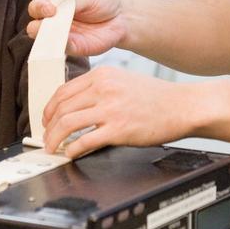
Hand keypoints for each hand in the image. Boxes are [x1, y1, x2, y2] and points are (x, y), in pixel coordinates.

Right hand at [27, 0, 127, 56]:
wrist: (121, 17)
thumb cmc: (102, 1)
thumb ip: (69, 0)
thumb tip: (55, 11)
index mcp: (53, 3)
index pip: (36, 7)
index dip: (39, 8)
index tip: (50, 10)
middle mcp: (54, 21)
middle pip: (34, 27)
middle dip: (39, 28)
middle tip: (49, 25)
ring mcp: (62, 36)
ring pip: (46, 42)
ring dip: (48, 40)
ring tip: (57, 35)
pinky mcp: (73, 48)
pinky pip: (63, 50)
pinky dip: (64, 47)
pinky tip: (70, 42)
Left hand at [41, 66, 195, 157]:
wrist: (183, 106)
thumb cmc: (158, 97)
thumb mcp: (124, 81)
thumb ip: (100, 88)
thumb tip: (77, 105)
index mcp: (103, 75)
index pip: (63, 91)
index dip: (49, 108)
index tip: (47, 120)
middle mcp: (103, 88)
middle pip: (61, 108)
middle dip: (47, 126)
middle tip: (46, 137)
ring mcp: (110, 109)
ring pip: (67, 123)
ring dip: (54, 139)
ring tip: (53, 148)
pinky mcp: (118, 129)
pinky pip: (85, 141)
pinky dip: (72, 149)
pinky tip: (71, 153)